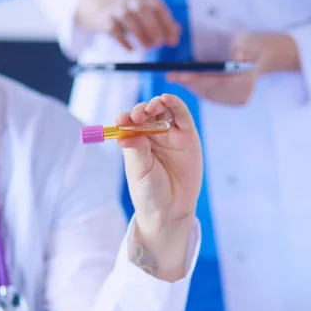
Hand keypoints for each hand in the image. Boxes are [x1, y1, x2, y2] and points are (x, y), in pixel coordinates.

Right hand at [76, 0, 180, 50]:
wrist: (99, 9)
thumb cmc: (129, 12)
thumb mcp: (146, 12)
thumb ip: (163, 21)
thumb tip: (176, 36)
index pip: (158, 7)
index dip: (168, 25)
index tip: (173, 41)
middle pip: (144, 11)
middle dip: (155, 29)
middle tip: (159, 44)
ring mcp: (116, 9)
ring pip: (131, 22)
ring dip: (142, 37)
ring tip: (148, 47)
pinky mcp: (105, 21)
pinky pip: (116, 32)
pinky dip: (125, 43)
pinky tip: (132, 49)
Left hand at [117, 94, 202, 281]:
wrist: (170, 211)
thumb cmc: (150, 193)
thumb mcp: (140, 170)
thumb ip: (136, 148)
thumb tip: (125, 129)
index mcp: (136, 143)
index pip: (130, 123)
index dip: (126, 118)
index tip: (122, 120)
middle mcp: (153, 137)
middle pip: (146, 113)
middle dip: (141, 111)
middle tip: (137, 118)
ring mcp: (171, 136)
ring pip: (163, 111)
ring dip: (156, 104)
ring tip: (151, 109)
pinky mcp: (188, 137)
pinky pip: (182, 116)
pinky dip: (175, 104)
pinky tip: (166, 99)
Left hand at [167, 33, 299, 105]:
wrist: (259, 57)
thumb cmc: (250, 44)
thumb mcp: (247, 40)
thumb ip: (243, 48)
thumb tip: (239, 58)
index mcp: (245, 82)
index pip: (216, 82)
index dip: (196, 79)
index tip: (178, 75)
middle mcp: (241, 96)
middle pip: (210, 91)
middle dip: (189, 83)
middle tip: (171, 76)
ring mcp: (236, 101)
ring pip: (208, 95)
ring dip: (191, 87)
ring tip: (175, 78)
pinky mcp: (232, 103)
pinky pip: (211, 96)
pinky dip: (198, 89)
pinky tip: (187, 82)